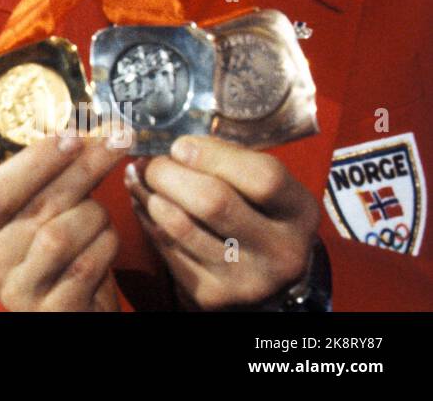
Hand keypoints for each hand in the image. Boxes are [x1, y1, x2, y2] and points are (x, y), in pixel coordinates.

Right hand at [0, 134, 128, 310]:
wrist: (72, 307)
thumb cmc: (57, 250)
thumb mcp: (44, 210)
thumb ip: (56, 177)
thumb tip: (88, 133)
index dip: (37, 161)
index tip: (74, 134)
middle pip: (39, 207)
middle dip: (84, 168)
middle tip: (118, 140)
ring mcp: (16, 292)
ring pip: (62, 235)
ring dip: (95, 218)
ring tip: (101, 218)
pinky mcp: (50, 313)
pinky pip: (85, 266)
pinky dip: (105, 246)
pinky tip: (107, 241)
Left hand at [124, 135, 319, 309]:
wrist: (267, 275)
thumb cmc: (259, 211)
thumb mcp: (263, 184)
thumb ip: (229, 160)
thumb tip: (173, 145)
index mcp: (299, 212)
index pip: (262, 179)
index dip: (213, 155)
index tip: (181, 145)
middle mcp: (279, 251)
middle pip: (213, 202)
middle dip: (169, 173)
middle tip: (153, 162)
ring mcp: (245, 279)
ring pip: (180, 226)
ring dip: (150, 194)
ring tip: (142, 177)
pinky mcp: (211, 295)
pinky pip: (165, 247)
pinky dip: (147, 218)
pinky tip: (145, 202)